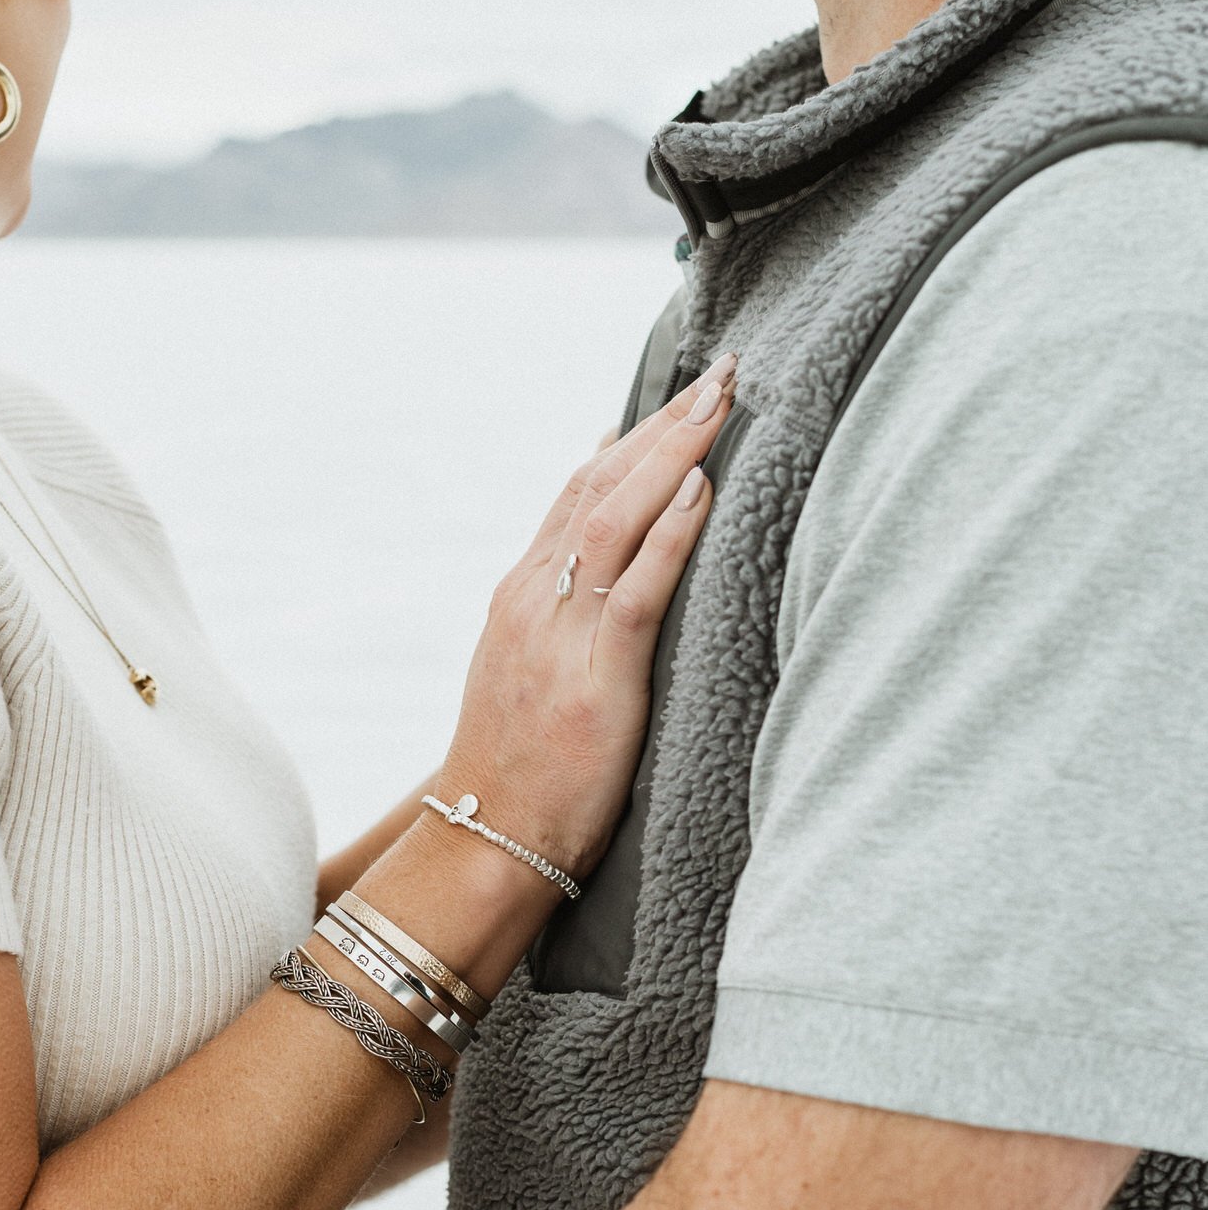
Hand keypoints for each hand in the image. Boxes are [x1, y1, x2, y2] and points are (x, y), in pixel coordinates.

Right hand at [441, 356, 733, 879]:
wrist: (486, 838)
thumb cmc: (522, 767)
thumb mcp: (535, 671)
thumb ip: (566, 614)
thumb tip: (613, 566)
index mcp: (521, 593)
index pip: (579, 489)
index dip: (635, 435)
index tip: (683, 394)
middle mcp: (535, 599)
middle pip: (601, 485)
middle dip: (664, 423)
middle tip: (723, 371)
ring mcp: (559, 636)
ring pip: (616, 519)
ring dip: (673, 452)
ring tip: (723, 402)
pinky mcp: (594, 681)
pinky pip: (637, 591)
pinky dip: (670, 533)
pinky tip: (703, 489)